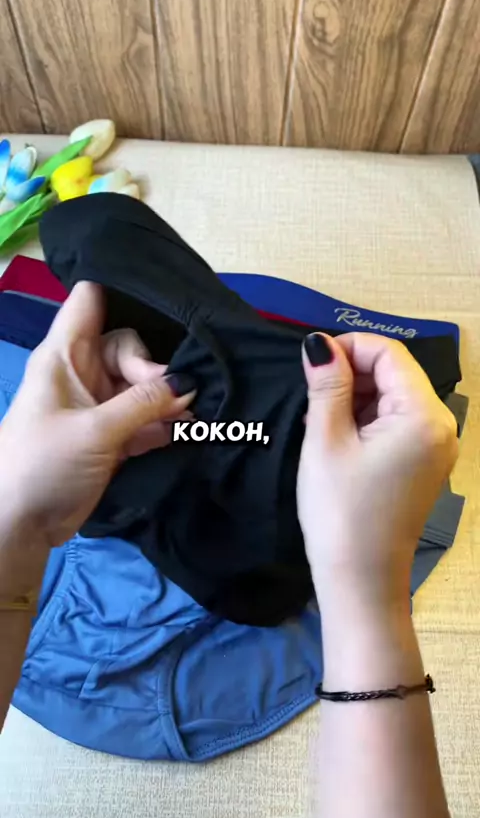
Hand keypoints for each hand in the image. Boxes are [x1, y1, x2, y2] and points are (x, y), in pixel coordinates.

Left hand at [0, 281, 195, 548]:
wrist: (21, 526)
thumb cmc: (43, 465)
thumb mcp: (96, 430)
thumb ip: (145, 404)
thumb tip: (189, 382)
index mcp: (64, 356)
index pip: (90, 300)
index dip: (122, 291)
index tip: (165, 303)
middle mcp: (82, 373)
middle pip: (128, 346)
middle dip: (153, 368)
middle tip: (171, 396)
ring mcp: (97, 404)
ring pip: (140, 384)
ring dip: (164, 398)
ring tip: (188, 414)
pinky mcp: (111, 435)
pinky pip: (144, 417)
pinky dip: (162, 423)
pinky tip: (183, 431)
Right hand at [297, 332, 457, 606]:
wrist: (360, 579)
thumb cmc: (340, 510)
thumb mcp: (326, 440)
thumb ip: (327, 385)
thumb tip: (319, 343)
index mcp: (423, 416)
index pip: (390, 354)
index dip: (349, 347)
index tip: (311, 362)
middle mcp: (441, 426)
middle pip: (395, 373)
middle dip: (352, 374)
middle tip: (311, 397)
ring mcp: (436, 446)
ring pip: (394, 397)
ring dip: (355, 397)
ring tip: (318, 421)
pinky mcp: (424, 463)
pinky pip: (397, 422)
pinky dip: (366, 419)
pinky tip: (336, 437)